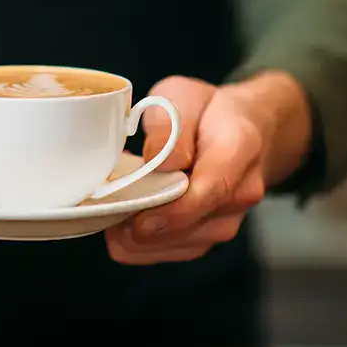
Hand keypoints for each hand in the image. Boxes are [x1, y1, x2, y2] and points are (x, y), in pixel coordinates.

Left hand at [105, 72, 311, 264]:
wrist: (238, 128)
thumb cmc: (205, 110)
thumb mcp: (182, 95)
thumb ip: (169, 125)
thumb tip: (158, 163)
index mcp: (240, 148)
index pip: (213, 188)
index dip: (175, 210)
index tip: (139, 219)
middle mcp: (242, 191)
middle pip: (193, 224)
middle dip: (146, 226)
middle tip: (105, 214)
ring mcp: (229, 218)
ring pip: (180, 244)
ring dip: (141, 238)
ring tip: (108, 216)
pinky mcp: (209, 234)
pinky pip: (175, 251)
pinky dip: (144, 246)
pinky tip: (119, 228)